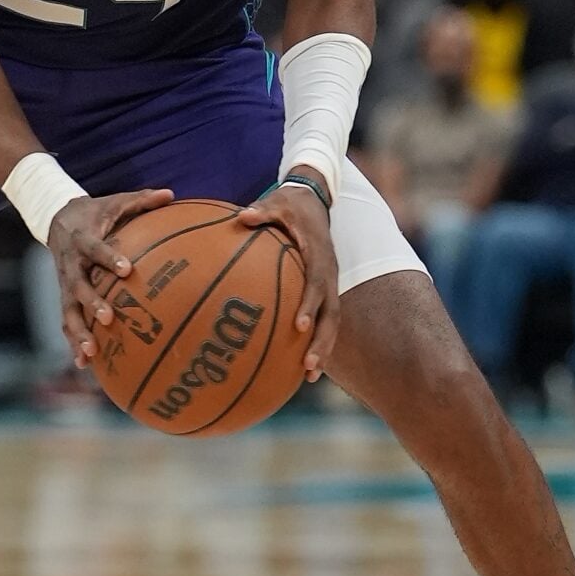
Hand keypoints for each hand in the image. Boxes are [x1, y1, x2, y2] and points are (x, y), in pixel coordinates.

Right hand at [48, 188, 174, 364]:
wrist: (56, 219)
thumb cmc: (95, 212)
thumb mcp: (115, 202)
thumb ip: (141, 200)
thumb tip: (170, 194)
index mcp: (82, 239)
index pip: (94, 249)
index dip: (109, 258)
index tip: (127, 270)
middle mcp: (70, 265)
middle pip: (77, 286)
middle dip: (91, 303)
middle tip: (109, 317)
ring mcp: (64, 284)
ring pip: (67, 311)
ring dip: (78, 332)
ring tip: (91, 353)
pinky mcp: (64, 297)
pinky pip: (67, 322)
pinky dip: (73, 343)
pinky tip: (84, 365)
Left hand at [239, 174, 340, 381]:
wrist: (314, 200)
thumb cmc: (291, 204)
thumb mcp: (277, 203)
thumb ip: (261, 211)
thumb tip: (242, 216)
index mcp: (318, 255)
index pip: (316, 284)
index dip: (310, 304)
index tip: (299, 326)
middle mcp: (329, 273)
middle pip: (332, 313)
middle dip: (322, 341)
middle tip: (308, 365)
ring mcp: (330, 283)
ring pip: (332, 322)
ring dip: (323, 348)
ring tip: (309, 376)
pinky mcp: (325, 290)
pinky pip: (324, 319)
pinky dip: (317, 341)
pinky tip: (303, 365)